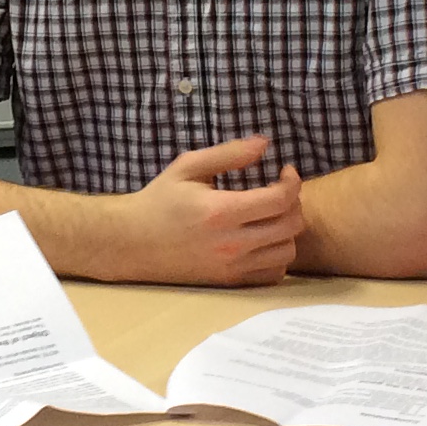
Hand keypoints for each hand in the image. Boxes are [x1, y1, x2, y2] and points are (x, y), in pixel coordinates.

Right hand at [114, 137, 303, 286]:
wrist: (132, 242)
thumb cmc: (160, 200)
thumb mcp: (188, 167)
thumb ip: (229, 153)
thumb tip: (265, 143)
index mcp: (221, 211)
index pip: (280, 200)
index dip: (292, 182)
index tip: (285, 172)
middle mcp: (231, 243)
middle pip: (290, 225)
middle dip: (294, 203)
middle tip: (279, 192)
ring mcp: (231, 267)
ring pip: (287, 251)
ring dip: (287, 230)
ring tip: (272, 216)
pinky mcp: (229, 282)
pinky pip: (273, 273)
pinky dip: (277, 256)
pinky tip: (264, 240)